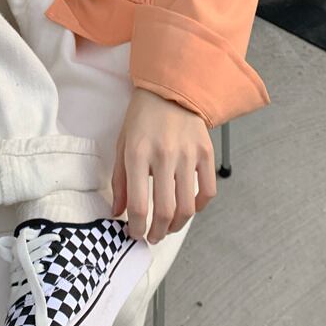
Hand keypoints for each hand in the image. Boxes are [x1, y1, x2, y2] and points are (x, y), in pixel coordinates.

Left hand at [111, 88, 216, 243]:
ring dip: (177, 226)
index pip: (139, 204)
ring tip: (168, 228)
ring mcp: (187, 154)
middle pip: (165, 211)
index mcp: (137, 153)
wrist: (170, 88)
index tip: (134, 234)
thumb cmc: (141, 117)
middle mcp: (163, 155)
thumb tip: (118, 212)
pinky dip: (199, 207)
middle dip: (157, 233)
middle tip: (152, 237)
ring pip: (187, 207)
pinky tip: (188, 208)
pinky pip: (207, 191)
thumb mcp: (122, 144)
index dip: (136, 227)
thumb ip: (120, 180)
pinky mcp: (206, 152)